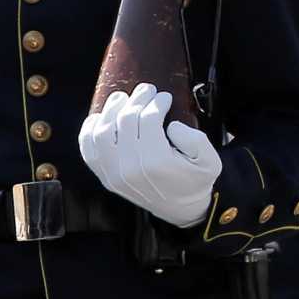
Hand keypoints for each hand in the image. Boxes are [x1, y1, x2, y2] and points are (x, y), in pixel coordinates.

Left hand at [77, 84, 219, 227]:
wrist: (180, 209)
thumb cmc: (195, 181)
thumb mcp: (210, 161)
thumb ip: (195, 140)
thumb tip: (171, 125)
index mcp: (157, 162)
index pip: (148, 119)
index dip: (156, 102)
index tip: (165, 96)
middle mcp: (130, 169)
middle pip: (125, 121)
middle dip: (137, 99)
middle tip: (147, 89)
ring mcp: (114, 174)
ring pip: (101, 132)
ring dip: (111, 110)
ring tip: (122, 98)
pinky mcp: (105, 177)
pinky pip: (88, 150)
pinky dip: (89, 130)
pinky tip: (100, 117)